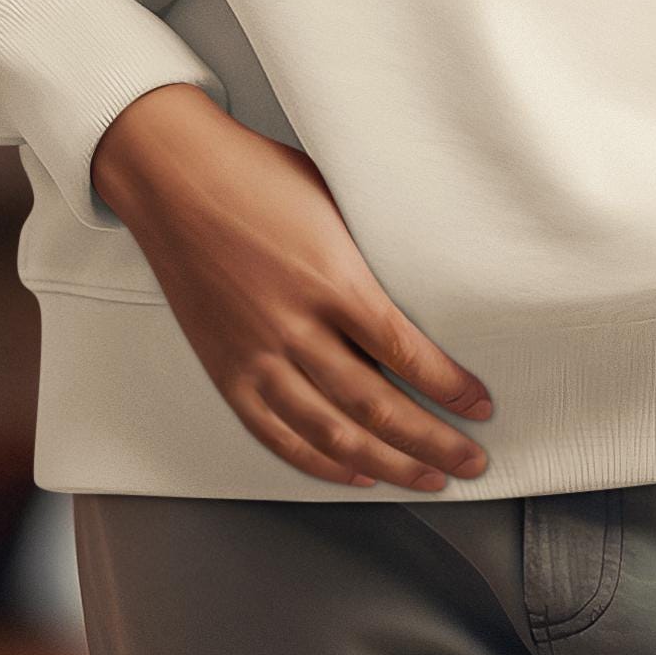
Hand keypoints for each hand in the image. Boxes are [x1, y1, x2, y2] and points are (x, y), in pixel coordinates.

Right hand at [90, 83, 493, 491]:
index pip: (405, 352)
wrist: (175, 177)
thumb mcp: (332, 201)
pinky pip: (278, 436)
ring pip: (333, 435)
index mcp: (330, 278)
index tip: (480, 404)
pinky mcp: (227, 372)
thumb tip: (414, 294)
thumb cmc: (255, 175)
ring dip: (388, 465)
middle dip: (433, 442)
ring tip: (427, 479)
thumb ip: (366, 258)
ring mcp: (257, 355)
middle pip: (378, 406)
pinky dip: (321, 464)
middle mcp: (294, 326)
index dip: (449, 387)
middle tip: (471, 461)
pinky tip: (356, 473)